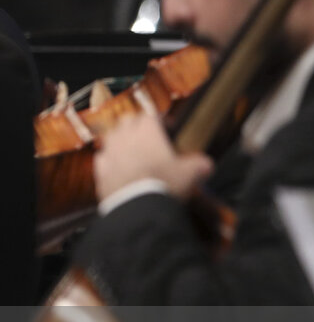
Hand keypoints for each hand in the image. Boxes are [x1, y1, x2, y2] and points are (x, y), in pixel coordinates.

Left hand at [94, 114, 212, 202]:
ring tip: (132, 151)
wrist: (136, 206)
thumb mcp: (189, 174)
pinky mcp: (100, 170)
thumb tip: (207, 165)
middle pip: (128, 121)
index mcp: (148, 131)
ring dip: (121, 140)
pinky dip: (110, 160)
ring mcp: (109, 152)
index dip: (161, 120)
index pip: (152, 115)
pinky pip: (102, 158)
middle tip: (148, 137)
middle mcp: (126, 136)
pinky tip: (119, 169)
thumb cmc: (163, 183)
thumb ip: (199, 165)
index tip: (169, 129)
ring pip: (111, 136)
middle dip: (137, 126)